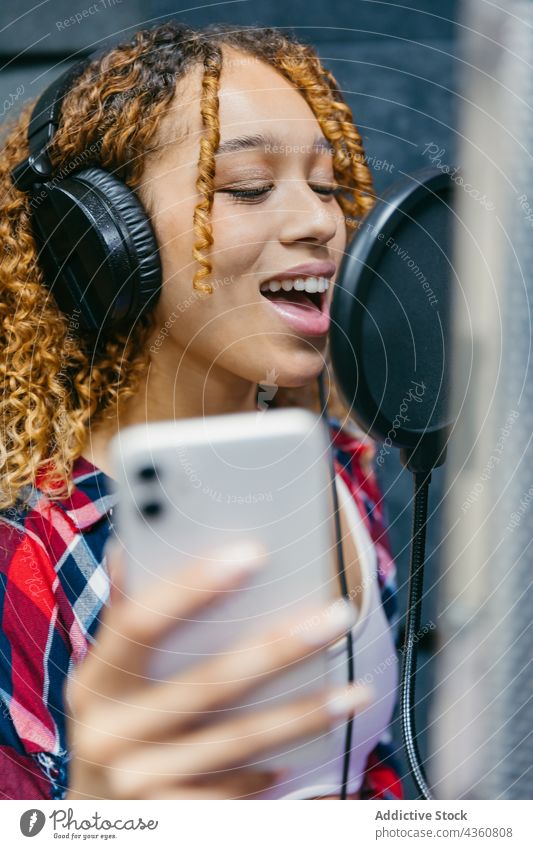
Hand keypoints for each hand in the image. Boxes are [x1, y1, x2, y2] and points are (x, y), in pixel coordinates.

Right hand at [65, 540, 371, 798]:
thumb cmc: (116, 720)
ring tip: (356, 691)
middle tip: (339, 616)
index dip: (192, 586)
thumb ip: (125, 616)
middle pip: (208, 683)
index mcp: (96, 681)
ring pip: (237, 740)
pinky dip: (274, 772)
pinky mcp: (170, 820)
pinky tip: (313, 755)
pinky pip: (237, 793)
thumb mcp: (108, 673)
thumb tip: (135, 548)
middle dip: (280, 647)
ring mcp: (139, 783)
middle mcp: (110, 733)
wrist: (93, 817)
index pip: (140, 622)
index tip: (252, 552)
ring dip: (303, 714)